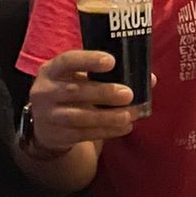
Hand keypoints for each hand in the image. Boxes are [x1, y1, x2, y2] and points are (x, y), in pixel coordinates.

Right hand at [27, 48, 141, 152]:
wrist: (44, 125)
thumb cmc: (70, 91)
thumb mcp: (78, 78)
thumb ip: (108, 75)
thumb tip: (150, 78)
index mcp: (51, 70)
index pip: (67, 61)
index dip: (89, 60)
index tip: (111, 61)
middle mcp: (45, 92)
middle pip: (74, 91)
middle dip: (104, 93)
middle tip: (128, 94)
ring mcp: (49, 116)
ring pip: (79, 117)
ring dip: (107, 117)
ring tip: (130, 114)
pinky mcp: (58, 136)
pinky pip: (84, 134)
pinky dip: (107, 131)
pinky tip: (124, 127)